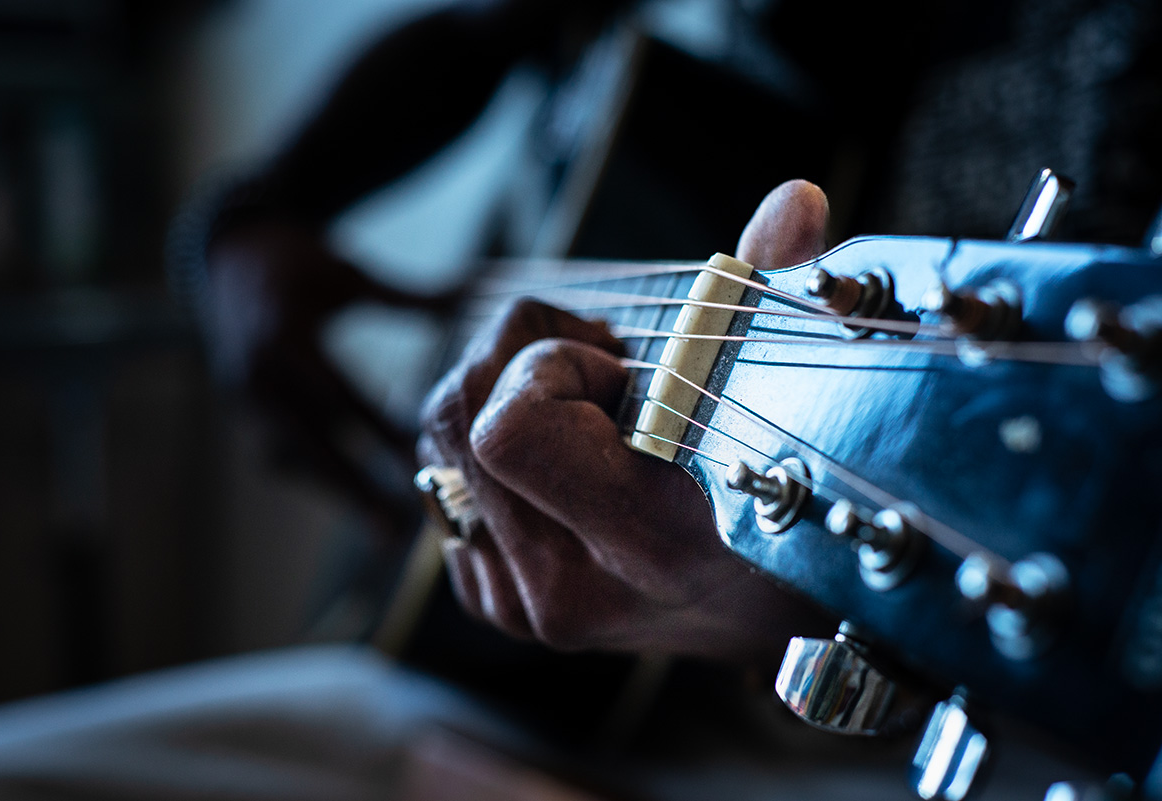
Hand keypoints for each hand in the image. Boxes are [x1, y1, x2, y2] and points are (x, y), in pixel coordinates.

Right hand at [205, 219, 451, 512]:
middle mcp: (259, 374)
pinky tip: (350, 496)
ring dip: (337, 491)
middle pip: (315, 442)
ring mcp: (244, 396)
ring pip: (295, 456)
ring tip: (381, 527)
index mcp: (286, 337)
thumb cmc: (297, 263)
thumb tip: (471, 293)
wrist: (226, 256)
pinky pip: (278, 451)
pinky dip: (314, 474)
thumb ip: (406, 296)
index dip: (380, 433)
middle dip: (355, 488)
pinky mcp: (242, 408)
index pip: (342, 398)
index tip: (419, 462)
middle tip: (395, 529)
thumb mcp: (348, 274)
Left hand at [418, 180, 834, 663]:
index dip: (552, 366)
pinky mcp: (490, 597)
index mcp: (645, 542)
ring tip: (582, 408)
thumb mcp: (781, 405)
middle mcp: (564, 586)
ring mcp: (519, 602)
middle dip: (517, 356)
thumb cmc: (779, 505)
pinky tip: (557, 457)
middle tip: (599, 368)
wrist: (764, 613)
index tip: (620, 370)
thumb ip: (765, 299)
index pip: (510, 427)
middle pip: (455, 414)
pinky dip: (485, 447)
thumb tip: (794, 201)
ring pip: (437, 442)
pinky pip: (441, 481)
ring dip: (497, 394)